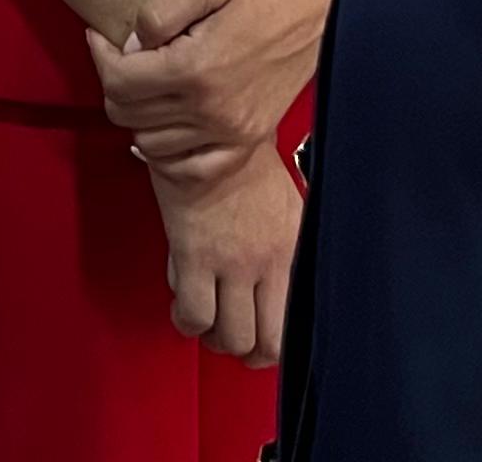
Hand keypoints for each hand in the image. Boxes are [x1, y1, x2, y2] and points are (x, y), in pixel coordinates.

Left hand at [94, 0, 334, 185]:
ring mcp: (233, 130)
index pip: (119, 80)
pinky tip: (160, 130)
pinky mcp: (249, 137)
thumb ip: (157, 13)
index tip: (97, 35)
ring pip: (152, 144)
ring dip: (136, 115)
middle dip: (113, 81)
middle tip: (119, 54)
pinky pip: (193, 168)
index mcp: (197, 68)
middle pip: (129, 115)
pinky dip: (168, 156)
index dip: (99, 55)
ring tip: (143, 81)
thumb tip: (130, 45)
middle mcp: (213, 109)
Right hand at [147, 144, 297, 364]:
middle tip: (234, 337)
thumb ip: (284, 247)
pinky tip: (186, 306)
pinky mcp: (195, 256)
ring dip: (215, 338)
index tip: (263, 337)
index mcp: (292, 248)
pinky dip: (188, 322)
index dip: (277, 344)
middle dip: (247, 352)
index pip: (295, 323)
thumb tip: (280, 281)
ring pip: (228, 338)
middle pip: (264, 344)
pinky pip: (193, 316)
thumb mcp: (286, 204)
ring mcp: (231, 262)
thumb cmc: (242, 158)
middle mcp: (266, 260)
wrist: (208, 129)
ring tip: (208, 320)